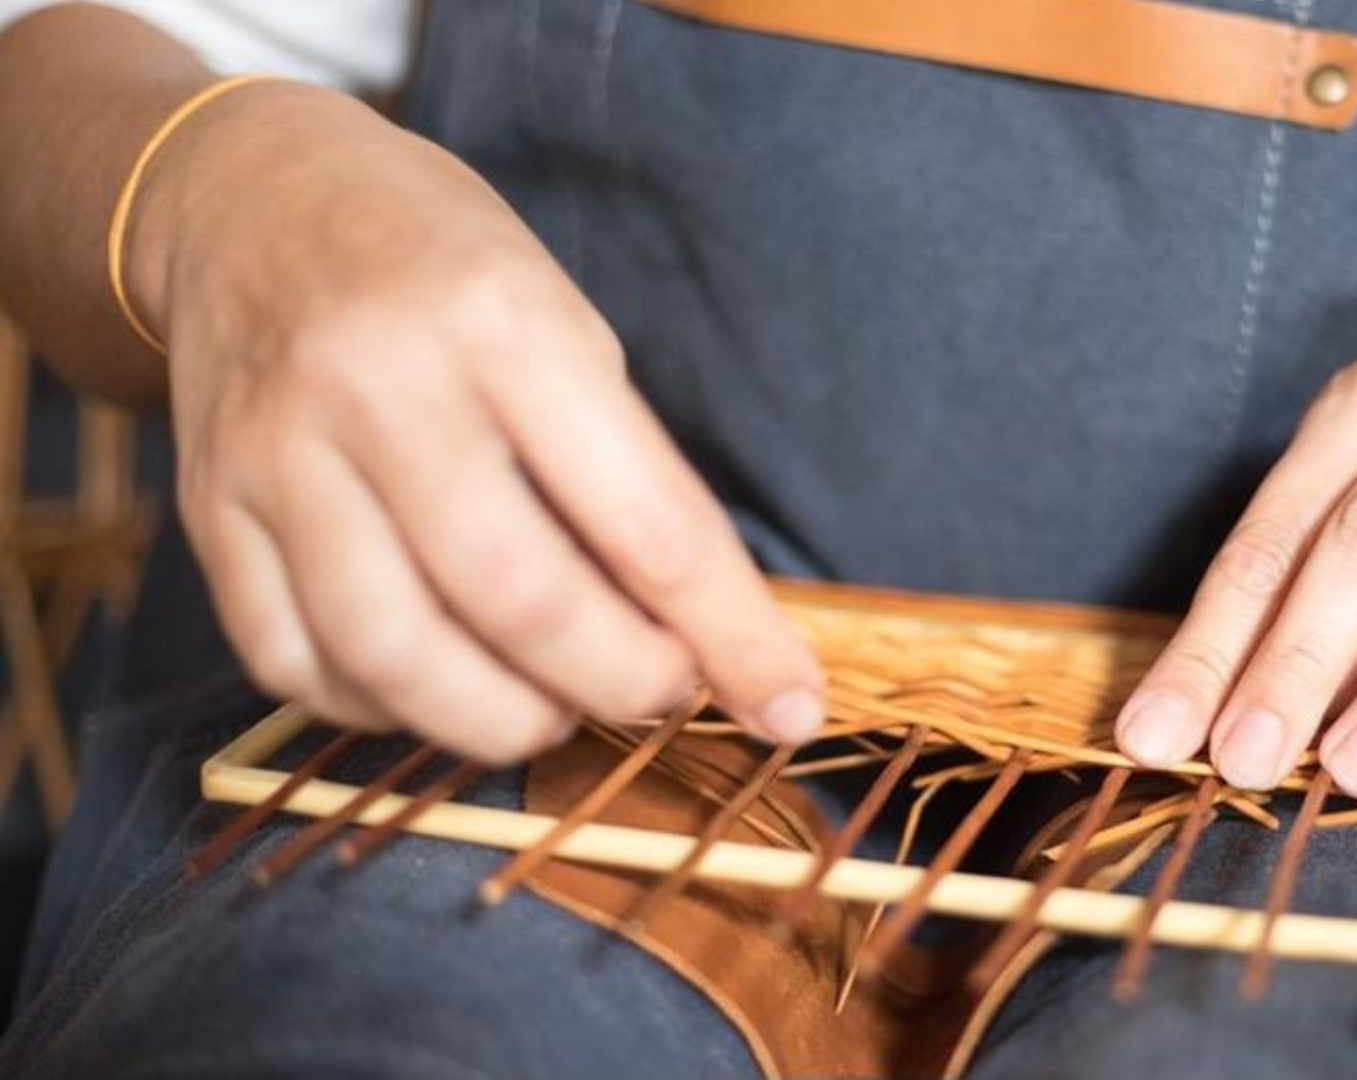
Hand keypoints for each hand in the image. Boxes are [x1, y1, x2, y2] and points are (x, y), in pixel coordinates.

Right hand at [137, 84, 822, 762]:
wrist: (251, 200)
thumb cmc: (444, 267)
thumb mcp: (566, 323)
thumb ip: (623, 473)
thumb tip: (703, 633)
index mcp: (505, 324)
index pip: (648, 522)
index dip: (731, 635)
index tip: (787, 703)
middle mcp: (383, 388)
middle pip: (522, 604)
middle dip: (622, 685)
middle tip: (660, 691)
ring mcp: (279, 455)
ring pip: (398, 654)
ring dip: (504, 722)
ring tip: (554, 706)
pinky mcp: (208, 511)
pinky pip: (295, 662)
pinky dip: (384, 709)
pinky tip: (436, 688)